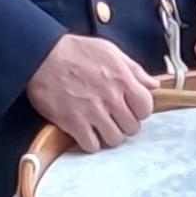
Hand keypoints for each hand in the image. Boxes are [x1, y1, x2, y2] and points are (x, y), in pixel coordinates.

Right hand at [26, 32, 155, 151]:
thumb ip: (134, 69)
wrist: (41, 56)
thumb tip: (154, 84)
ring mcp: (92, 111)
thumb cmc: (75, 51)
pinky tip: (85, 131)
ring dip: (108, 135)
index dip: (140, 111)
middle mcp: (111, 97)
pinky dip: (90, 142)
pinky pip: (91, 145)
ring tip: (100, 126)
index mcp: (122, 78)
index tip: (130, 108)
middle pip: (132, 127)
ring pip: (114, 139)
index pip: (146, 108)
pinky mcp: (73, 123)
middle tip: (113, 118)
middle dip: (124, 124)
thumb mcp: (109, 51)